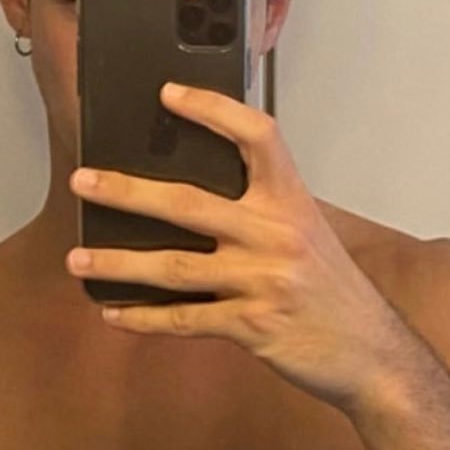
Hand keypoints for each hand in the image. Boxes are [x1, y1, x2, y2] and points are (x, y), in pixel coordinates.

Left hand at [66, 82, 416, 412]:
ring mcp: (264, 281)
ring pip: (174, 267)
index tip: (169, 94)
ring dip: (118, 264)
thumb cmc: (334, 292)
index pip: (256, 137)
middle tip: (82, 182)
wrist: (372, 354)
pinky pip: (185, 319)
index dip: (213, 110)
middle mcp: (277, 235)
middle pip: (188, 204)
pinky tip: (114, 313)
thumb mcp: (310, 235)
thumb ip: (263, 213)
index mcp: (292, 202)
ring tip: (77, 259)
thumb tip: (189, 200)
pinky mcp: (252, 326)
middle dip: (127, 192)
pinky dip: (144, 318)